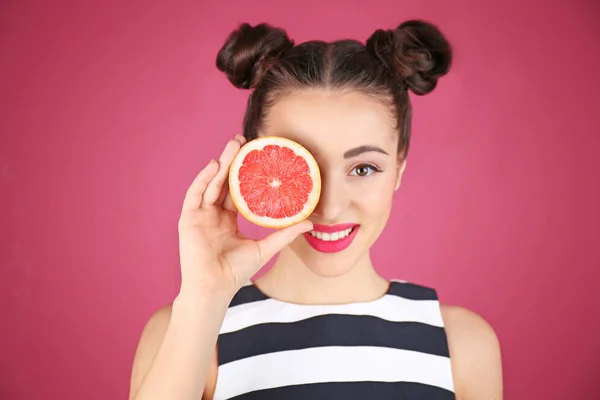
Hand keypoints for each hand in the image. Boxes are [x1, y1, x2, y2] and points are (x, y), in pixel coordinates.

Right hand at [177, 135, 312, 298]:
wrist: (214, 287)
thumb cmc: (236, 272)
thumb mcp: (264, 248)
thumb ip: (284, 234)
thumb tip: (310, 223)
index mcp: (228, 221)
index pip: (237, 191)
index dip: (246, 173)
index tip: (256, 156)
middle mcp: (213, 215)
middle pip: (223, 182)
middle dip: (232, 160)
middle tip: (243, 140)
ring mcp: (200, 216)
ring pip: (211, 183)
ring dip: (221, 163)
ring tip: (232, 145)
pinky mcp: (189, 219)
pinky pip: (196, 194)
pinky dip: (204, 179)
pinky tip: (215, 165)